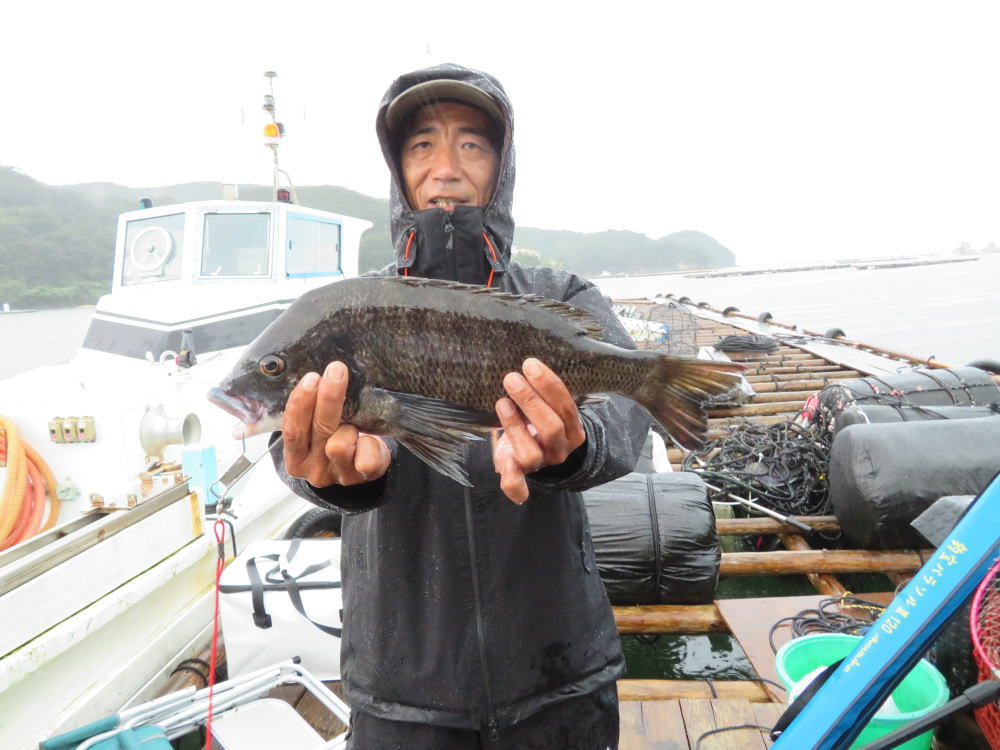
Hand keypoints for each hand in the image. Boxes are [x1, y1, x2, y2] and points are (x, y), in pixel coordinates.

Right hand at [282, 362, 390, 487]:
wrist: (360, 465)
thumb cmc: (335, 438)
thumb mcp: (316, 430)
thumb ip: (311, 412)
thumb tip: (316, 375)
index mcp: (296, 458)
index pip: (292, 430)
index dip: (300, 403)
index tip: (311, 377)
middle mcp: (314, 470)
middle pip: (319, 430)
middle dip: (329, 397)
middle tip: (336, 370)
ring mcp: (338, 475)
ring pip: (340, 444)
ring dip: (350, 427)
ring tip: (355, 423)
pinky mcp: (362, 477)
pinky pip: (367, 457)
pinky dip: (371, 444)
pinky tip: (371, 439)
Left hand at [493, 358, 585, 503]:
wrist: (537, 451)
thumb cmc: (540, 418)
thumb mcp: (549, 405)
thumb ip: (545, 390)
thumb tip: (528, 361)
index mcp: (573, 430)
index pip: (566, 407)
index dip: (549, 386)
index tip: (530, 365)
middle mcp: (560, 449)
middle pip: (551, 428)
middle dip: (531, 401)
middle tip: (511, 378)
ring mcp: (541, 464)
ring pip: (531, 453)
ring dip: (515, 426)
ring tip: (501, 402)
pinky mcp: (520, 476)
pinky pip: (517, 486)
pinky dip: (512, 481)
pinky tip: (503, 463)